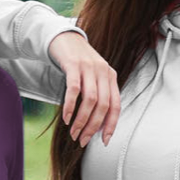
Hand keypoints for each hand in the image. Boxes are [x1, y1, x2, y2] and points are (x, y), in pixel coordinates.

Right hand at [48, 32, 120, 146]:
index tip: (104, 141)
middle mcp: (103, 72)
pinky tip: (66, 118)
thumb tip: (96, 124)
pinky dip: (70, 106)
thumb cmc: (78, 62)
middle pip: (103, 105)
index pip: (116, 105)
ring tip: (73, 132)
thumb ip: (98, 94)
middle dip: (93, 126)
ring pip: (90, 100)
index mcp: (111, 77)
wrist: (64, 37)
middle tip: (82, 140)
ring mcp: (89, 67)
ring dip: (81, 120)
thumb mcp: (93, 76)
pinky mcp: (74, 65)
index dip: (111, 125)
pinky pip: (74, 90)